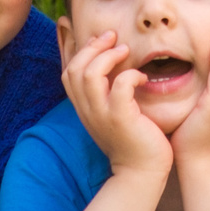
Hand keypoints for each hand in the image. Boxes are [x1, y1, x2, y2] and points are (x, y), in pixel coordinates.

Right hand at [62, 29, 172, 179]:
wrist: (142, 173)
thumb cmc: (133, 139)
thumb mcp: (112, 112)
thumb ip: (107, 90)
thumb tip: (111, 62)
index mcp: (84, 107)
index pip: (67, 72)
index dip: (78, 49)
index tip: (100, 38)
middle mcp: (87, 110)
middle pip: (74, 69)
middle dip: (92, 46)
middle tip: (113, 37)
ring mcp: (102, 115)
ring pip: (89, 75)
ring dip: (108, 56)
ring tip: (125, 51)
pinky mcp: (121, 120)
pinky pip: (119, 88)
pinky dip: (130, 76)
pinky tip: (142, 78)